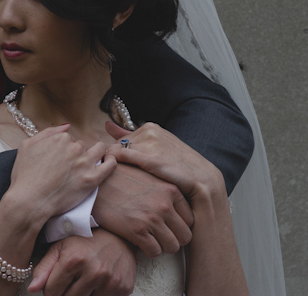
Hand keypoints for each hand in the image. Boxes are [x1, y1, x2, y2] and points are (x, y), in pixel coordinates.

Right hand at [8, 125, 115, 220]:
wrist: (29, 201)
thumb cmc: (25, 177)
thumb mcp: (27, 146)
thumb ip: (47, 132)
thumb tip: (66, 127)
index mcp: (60, 139)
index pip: (70, 139)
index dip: (66, 149)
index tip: (62, 159)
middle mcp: (74, 147)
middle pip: (82, 145)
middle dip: (78, 153)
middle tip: (70, 168)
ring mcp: (85, 163)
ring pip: (99, 150)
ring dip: (96, 153)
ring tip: (90, 163)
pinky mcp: (92, 179)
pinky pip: (110, 165)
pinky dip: (111, 161)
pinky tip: (108, 162)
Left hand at [28, 229, 135, 295]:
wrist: (119, 235)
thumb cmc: (86, 241)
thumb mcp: (61, 247)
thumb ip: (44, 268)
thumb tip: (32, 289)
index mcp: (74, 260)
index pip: (51, 293)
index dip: (51, 289)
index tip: (57, 282)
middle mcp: (93, 272)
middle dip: (65, 294)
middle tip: (71, 282)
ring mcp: (110, 282)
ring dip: (82, 295)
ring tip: (85, 281)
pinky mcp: (123, 289)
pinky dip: (98, 295)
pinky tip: (99, 283)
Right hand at [90, 123, 192, 257]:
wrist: (97, 185)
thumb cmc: (121, 179)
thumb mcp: (149, 176)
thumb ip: (165, 190)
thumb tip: (175, 207)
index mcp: (171, 190)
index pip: (191, 218)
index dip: (181, 225)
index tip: (171, 227)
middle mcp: (165, 205)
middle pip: (185, 235)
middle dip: (175, 239)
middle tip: (163, 238)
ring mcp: (152, 218)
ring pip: (172, 246)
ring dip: (163, 247)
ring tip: (152, 241)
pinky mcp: (137, 231)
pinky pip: (154, 252)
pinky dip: (149, 251)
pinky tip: (141, 243)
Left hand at [106, 122, 225, 206]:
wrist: (201, 180)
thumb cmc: (177, 168)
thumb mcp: (155, 148)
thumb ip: (128, 136)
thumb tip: (106, 125)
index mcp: (151, 127)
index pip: (120, 141)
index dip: (120, 159)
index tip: (126, 171)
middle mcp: (149, 130)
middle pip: (116, 147)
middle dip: (117, 162)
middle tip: (126, 178)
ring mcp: (149, 142)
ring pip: (115, 153)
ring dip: (115, 167)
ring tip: (127, 182)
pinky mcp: (150, 157)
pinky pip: (119, 157)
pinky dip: (115, 168)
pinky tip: (124, 181)